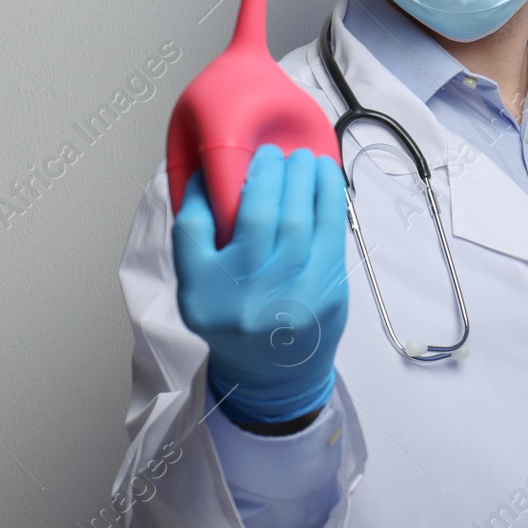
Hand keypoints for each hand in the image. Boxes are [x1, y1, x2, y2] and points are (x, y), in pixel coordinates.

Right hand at [171, 145, 349, 424]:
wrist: (272, 375)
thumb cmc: (232, 317)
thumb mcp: (196, 284)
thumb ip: (195, 232)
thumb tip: (206, 173)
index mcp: (207, 293)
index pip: (202, 227)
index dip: (218, 187)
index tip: (234, 161)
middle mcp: (250, 297)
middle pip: (262, 218)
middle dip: (273, 174)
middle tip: (277, 152)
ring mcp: (295, 298)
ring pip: (302, 221)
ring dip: (306, 180)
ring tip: (305, 159)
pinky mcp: (330, 295)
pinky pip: (331, 235)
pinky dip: (331, 201)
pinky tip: (327, 179)